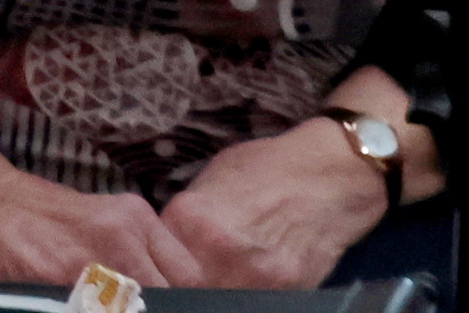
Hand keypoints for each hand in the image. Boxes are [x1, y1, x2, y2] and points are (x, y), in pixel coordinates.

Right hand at [0, 124, 207, 289]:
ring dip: (127, 307)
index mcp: (137, 217)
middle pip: (171, 296)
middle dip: (157, 308)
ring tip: (105, 302)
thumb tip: (165, 293)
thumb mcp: (101, 219)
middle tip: (130, 304)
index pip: (189, 277)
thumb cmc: (40, 216)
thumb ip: (138, 253)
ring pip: (138, 304)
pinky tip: (84, 304)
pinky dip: (99, 309)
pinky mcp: (64, 282)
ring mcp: (95, 260)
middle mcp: (124, 235)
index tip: (169, 305)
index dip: (182, 300)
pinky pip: (103, 308)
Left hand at [162, 116, 398, 288]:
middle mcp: (221, 253)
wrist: (330, 175)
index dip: (144, 274)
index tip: (138, 278)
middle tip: (166, 288)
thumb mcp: (212, 180)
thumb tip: (157, 244)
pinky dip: (236, 296)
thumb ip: (185, 218)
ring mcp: (255, 278)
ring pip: (213, 300)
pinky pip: (250, 302)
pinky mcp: (285, 292)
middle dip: (170, 291)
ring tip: (200, 285)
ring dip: (201, 295)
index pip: (151, 265)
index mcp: (194, 220)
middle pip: (180, 292)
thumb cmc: (267, 169)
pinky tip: (230, 288)